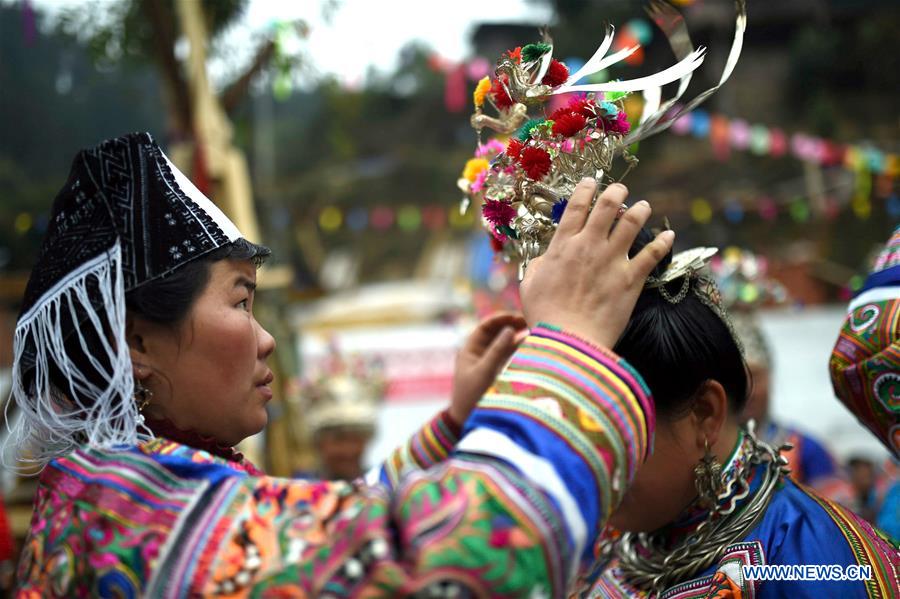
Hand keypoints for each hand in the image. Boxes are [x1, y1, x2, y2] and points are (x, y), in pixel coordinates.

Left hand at [449, 312, 528, 425]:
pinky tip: (530, 345)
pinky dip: (518, 349)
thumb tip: (510, 329)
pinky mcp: (497, 373)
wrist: (466, 421)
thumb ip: (498, 351)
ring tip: (532, 329)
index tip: (515, 316)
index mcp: (470, 350)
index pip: (485, 327)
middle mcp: (479, 353)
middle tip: (528, 319)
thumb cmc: (471, 396)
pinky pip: (508, 356)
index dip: (500, 319)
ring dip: (516, 336)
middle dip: (511, 325)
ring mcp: (488, 363)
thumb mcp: (485, 372)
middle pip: (496, 333)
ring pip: (503, 344)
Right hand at [519, 179, 674, 348]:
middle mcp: (589, 246)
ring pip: (632, 223)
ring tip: (644, 207)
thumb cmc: (545, 316)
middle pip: (607, 206)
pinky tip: (668, 236)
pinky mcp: (631, 279)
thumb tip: (544, 260)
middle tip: (621, 190)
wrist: (569, 340)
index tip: (591, 182)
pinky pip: (652, 254)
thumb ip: (538, 266)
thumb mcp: (529, 286)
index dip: (585, 189)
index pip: (576, 207)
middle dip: (616, 192)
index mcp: (563, 246)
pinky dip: (662, 242)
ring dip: (640, 210)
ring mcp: (612, 260)